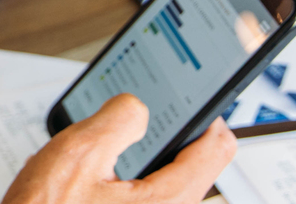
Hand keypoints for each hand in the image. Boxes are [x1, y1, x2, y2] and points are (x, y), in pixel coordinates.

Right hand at [2, 95, 234, 203]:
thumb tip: (137, 108)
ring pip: (167, 181)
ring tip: (108, 150)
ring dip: (142, 159)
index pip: (217, 147)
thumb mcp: (79, 153)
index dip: (204, 114)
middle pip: (194, 165)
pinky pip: (145, 197)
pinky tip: (95, 177)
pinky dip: (127, 180)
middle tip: (136, 124)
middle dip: (165, 137)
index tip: (186, 100)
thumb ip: (117, 119)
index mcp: (167, 201)